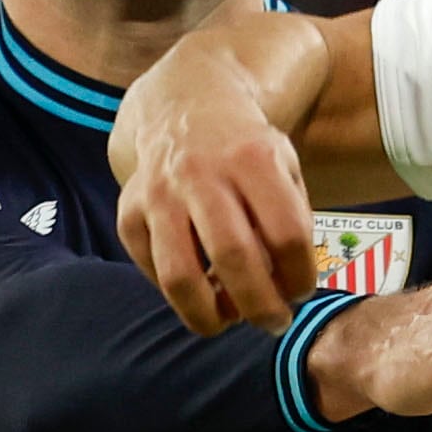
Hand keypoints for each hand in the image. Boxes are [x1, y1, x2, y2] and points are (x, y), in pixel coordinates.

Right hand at [113, 33, 321, 333]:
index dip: (299, 275)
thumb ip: (291, 221)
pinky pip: (152, 271)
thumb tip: (286, 289)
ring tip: (229, 321)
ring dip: (209, 315)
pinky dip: (177, 294)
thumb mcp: (284, 167)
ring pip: (179, 276)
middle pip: (234, 258)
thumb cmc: (247, 152)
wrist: (186, 109)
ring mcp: (158, 193)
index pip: (286, 234)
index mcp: (251, 158)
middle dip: (260, 305)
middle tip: (274, 322)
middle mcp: (200, 173)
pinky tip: (201, 291)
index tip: (302, 291)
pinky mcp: (129, 211)